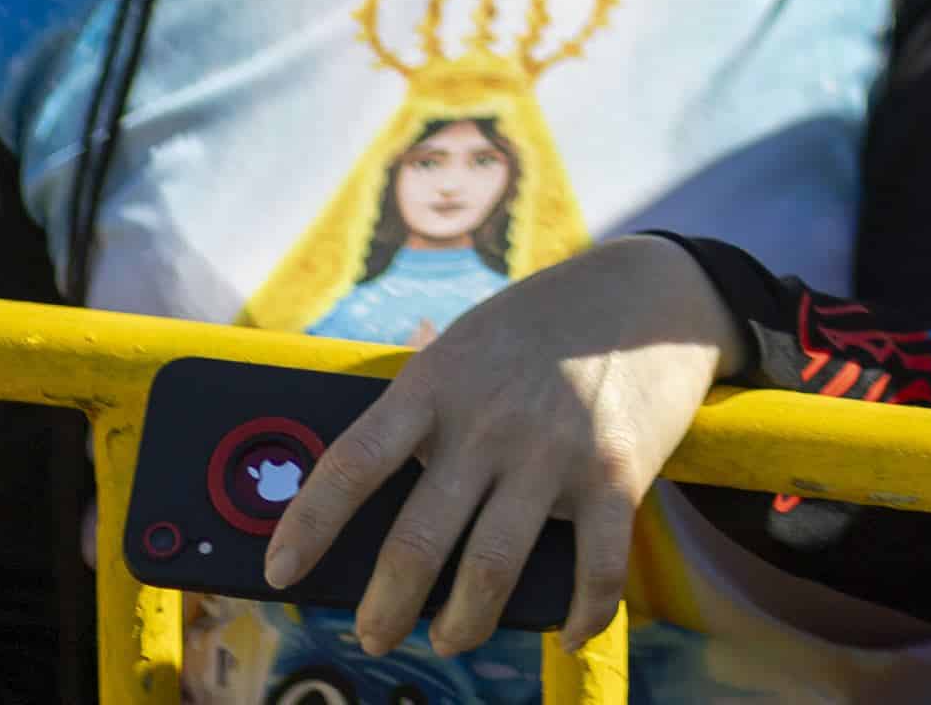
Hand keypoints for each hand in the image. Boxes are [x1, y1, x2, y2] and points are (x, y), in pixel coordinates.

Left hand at [264, 236, 741, 658]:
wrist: (650, 293)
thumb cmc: (539, 326)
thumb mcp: (467, 340)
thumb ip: (418, 397)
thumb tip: (355, 468)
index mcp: (437, 384)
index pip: (354, 462)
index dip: (309, 523)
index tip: (281, 573)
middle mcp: (490, 421)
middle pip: (418, 538)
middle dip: (386, 605)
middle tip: (372, 634)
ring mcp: (556, 450)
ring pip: (491, 567)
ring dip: (463, 621)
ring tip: (449, 637)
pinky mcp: (619, 473)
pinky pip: (595, 566)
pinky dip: (580, 614)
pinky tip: (566, 632)